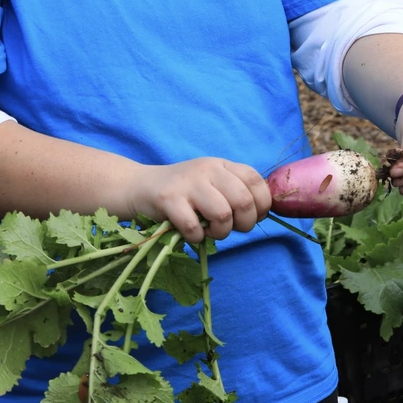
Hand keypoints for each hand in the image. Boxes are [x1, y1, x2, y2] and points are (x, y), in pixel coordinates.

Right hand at [122, 158, 271, 243]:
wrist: (140, 186)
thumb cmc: (184, 192)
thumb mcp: (212, 183)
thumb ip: (235, 191)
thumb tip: (261, 212)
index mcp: (221, 165)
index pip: (256, 181)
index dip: (261, 205)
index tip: (251, 217)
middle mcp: (207, 169)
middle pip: (243, 200)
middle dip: (243, 224)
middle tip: (230, 228)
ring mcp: (187, 183)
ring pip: (222, 214)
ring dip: (220, 232)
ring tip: (209, 231)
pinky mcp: (169, 199)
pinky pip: (194, 227)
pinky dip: (196, 237)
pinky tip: (190, 232)